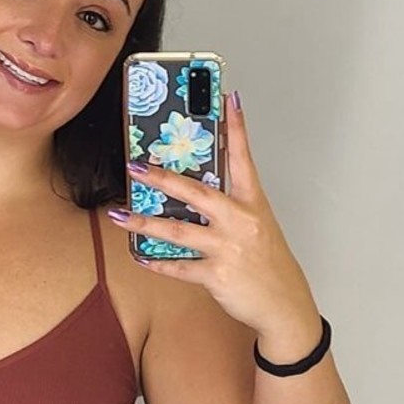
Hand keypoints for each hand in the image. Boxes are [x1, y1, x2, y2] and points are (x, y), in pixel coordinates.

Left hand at [109, 91, 320, 345]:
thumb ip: (231, 209)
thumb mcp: (258, 227)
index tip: (227, 99)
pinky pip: (179, 267)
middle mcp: (240, 221)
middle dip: (164, 178)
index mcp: (253, 204)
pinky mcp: (217, 275)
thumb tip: (196, 193)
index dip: (236, 128)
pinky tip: (140, 256)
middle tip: (137, 166)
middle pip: (197, 192)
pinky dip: (157, 263)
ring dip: (144, 222)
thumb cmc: (268, 264)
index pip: (243, 159)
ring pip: (178, 231)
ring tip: (119, 214)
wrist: (284, 305)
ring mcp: (228, 248)